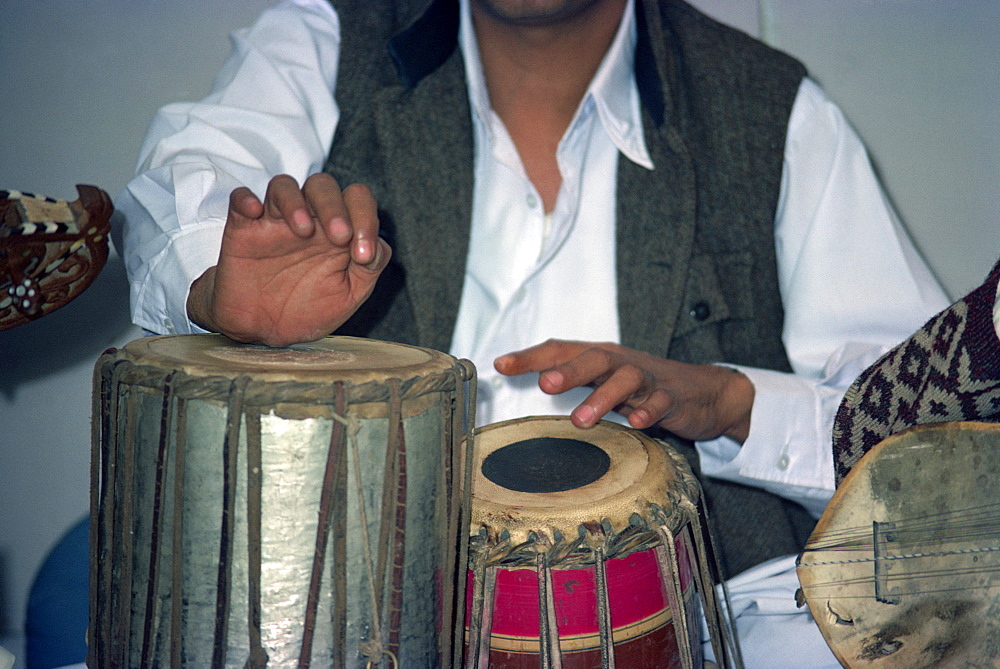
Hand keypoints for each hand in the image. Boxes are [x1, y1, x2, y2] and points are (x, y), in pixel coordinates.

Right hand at [187, 173, 389, 345]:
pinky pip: (241, 198)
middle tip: (339, 238)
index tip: (363, 256)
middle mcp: (309, 219)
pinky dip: (246, 198)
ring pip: (284, 185)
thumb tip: (378, 244)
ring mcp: (274, 221)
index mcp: (338, 230)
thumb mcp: (350, 294)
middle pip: (322, 185)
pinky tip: (255, 212)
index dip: (366, 218)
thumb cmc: (310, 308)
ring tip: (303, 230)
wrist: (265, 331)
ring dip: (296, 202)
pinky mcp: (243, 229)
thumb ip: (371, 266)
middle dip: (334, 206)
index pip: (356, 199)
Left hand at [494, 339, 754, 442]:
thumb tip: (524, 382)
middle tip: (544, 384)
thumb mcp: (603, 380)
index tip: (501, 365)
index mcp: (599, 358)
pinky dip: (648, 411)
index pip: (561, 350)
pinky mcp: (672, 398)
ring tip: (581, 420)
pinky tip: (637, 423)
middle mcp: (620, 363)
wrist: (703, 391)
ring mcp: (648, 380)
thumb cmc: (642, 386)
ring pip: (625, 380)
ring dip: (602, 397)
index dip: (530, 356)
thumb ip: (570, 379)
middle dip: (568, 370)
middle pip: (593, 358)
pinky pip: (660, 402)